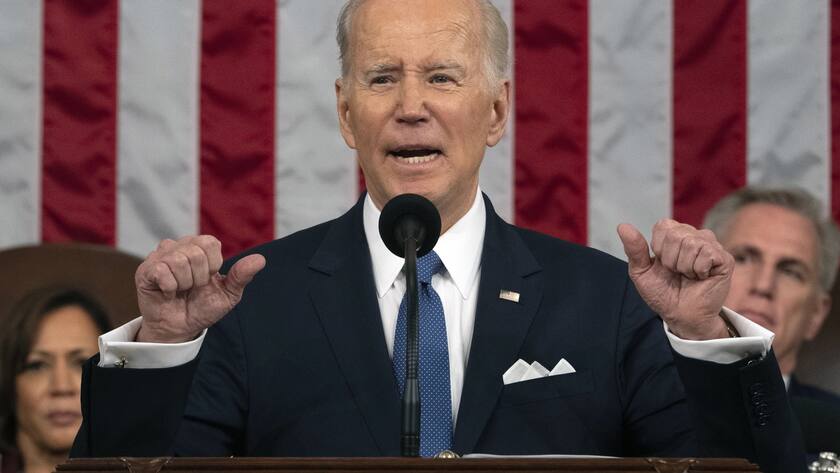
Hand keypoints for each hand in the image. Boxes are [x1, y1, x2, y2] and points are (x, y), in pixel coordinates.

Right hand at [134, 235, 265, 342]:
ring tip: (180, 290)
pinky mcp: (145, 270)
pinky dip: (170, 287)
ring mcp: (160, 256)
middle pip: (196, 252)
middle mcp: (179, 246)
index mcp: (199, 247)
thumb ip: (241, 276)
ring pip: (179, 260)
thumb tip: (261, 260)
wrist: (182, 328)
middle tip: (192, 288)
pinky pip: (162, 270)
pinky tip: (168, 292)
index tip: (208, 280)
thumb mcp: (228, 294)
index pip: (210, 243)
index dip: (213, 266)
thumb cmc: (203, 308)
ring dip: (184, 283)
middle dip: (199, 278)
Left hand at [617, 220, 732, 339]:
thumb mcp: (641, 272)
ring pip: (691, 243)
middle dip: (670, 259)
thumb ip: (634, 249)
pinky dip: (698, 270)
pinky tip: (701, 277)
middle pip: (676, 235)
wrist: (681, 315)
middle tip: (676, 273)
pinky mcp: (724, 259)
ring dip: (684, 266)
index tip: (662, 264)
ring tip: (688, 275)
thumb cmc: (663, 293)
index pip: (663, 226)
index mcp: (674, 234)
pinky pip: (707, 255)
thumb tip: (622, 226)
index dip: (658, 248)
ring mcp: (711, 246)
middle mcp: (694, 235)